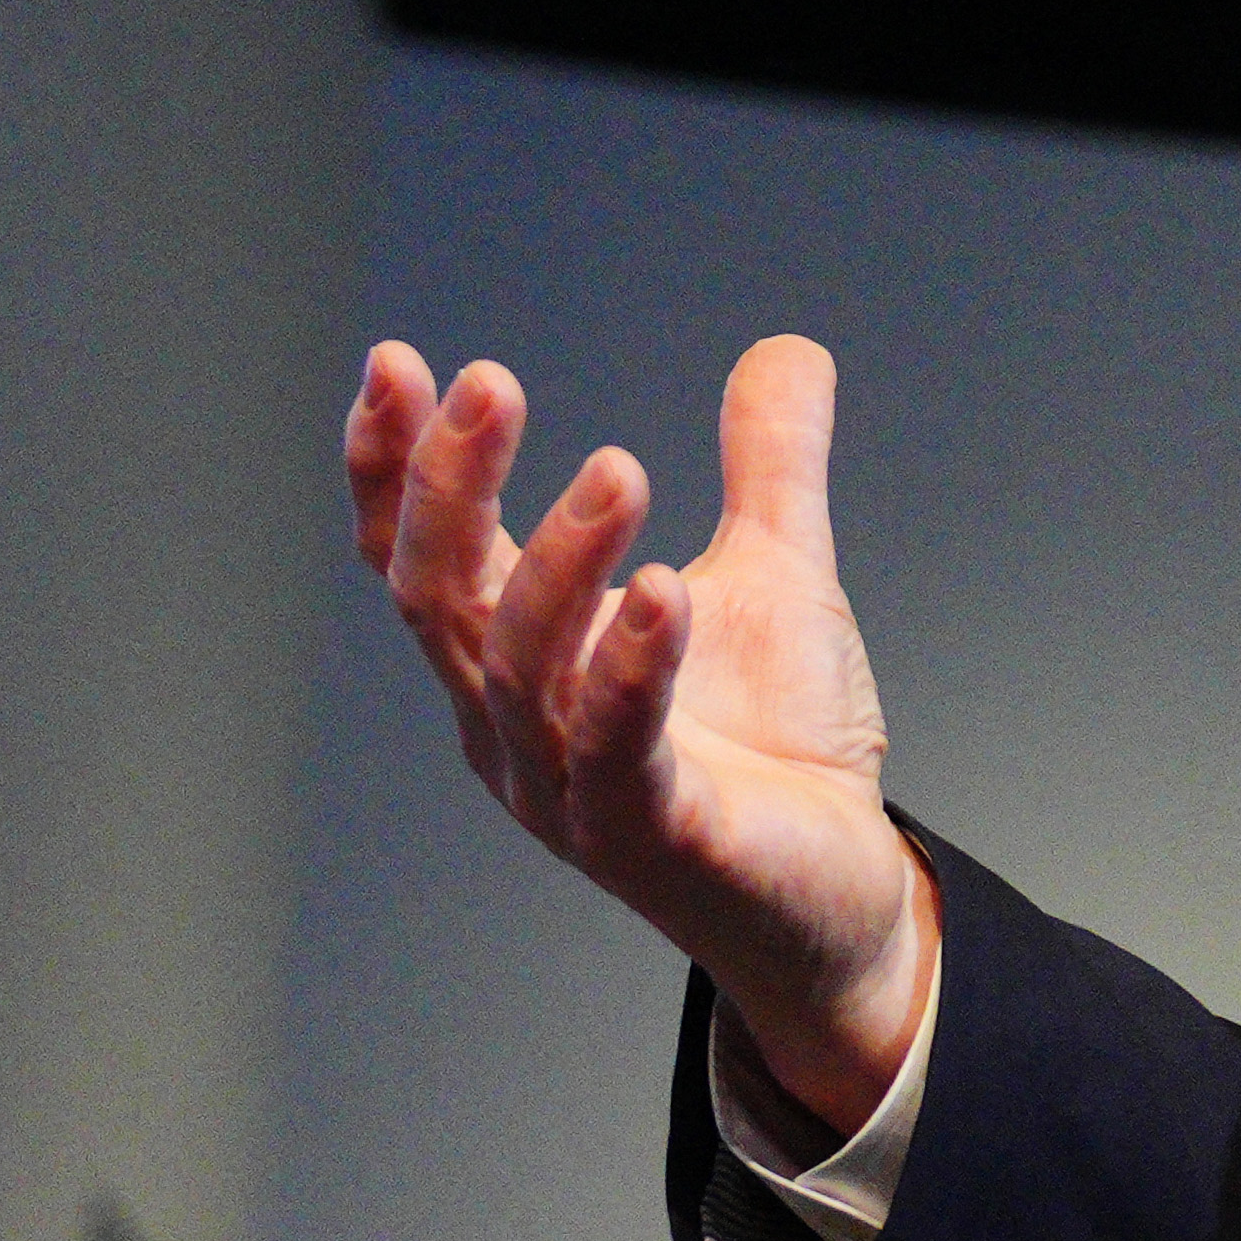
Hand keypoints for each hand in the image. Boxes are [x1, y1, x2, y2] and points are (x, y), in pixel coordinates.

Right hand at [346, 334, 936, 1130]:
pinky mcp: (649, 837)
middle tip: (487, 383)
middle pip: (442, 598)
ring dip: (559, 561)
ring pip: (521, 668)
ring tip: (618, 469)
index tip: (396, 362)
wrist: (844, 890)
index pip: (421, 558)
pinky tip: (665, 591)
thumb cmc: (780, 747)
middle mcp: (514, 727)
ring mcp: (570, 788)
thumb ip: (770, 468)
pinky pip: (617, 747)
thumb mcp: (777, 576)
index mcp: (517, 663)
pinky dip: (632, 667)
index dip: (395, 468)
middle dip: (448, 488)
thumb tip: (787, 350)